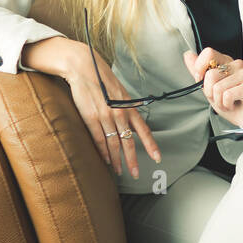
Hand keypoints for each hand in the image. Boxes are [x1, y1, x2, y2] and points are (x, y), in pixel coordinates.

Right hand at [62, 41, 160, 177]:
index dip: (151, 145)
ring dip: (117, 160)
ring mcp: (106, 116)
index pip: (143, 130)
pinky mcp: (91, 117)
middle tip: (136, 174)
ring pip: (114, 143)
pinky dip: (103, 151)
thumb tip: (132, 125)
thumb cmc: (102, 82)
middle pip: (129, 142)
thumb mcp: (120, 95)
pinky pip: (99, 139)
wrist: (84, 68)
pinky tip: (106, 160)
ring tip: (119, 171)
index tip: (157, 158)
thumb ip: (126, 110)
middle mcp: (120, 113)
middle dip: (133, 160)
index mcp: (129, 107)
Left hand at [183, 49, 242, 129]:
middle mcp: (236, 65)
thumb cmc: (230, 102)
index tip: (202, 80)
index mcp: (226, 62)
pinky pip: (227, 95)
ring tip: (228, 102)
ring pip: (218, 87)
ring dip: (219, 101)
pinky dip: (227, 104)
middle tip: (220, 97)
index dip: (200, 68)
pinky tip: (234, 104)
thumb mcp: (209, 87)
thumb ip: (199, 71)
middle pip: (210, 75)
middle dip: (210, 92)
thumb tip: (188, 55)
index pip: (209, 53)